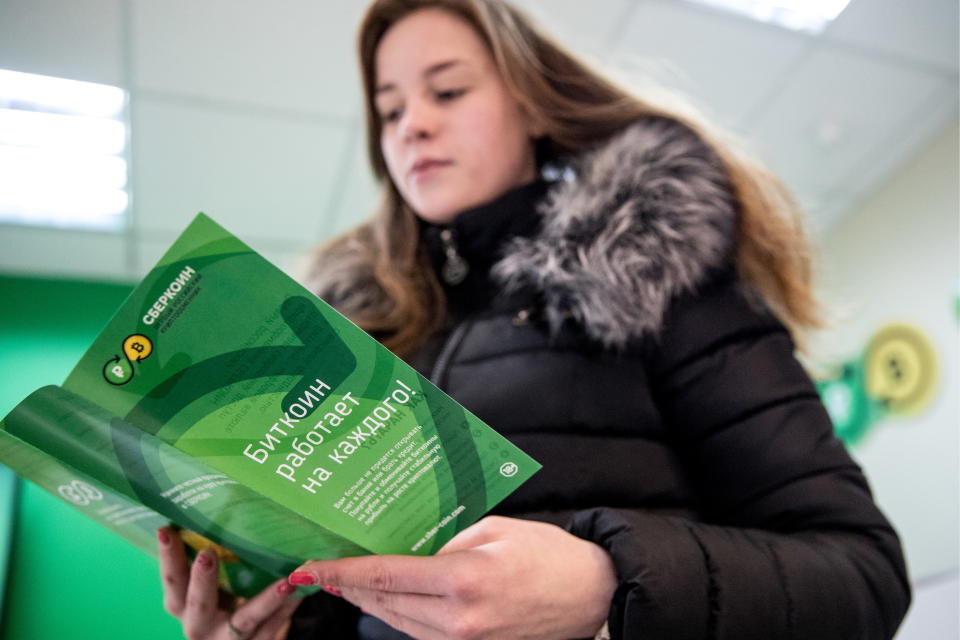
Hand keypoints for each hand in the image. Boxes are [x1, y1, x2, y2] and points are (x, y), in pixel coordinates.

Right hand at [158, 527, 302, 639]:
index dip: (168, 558)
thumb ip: (210, 561)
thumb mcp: (210, 587)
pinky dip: (288, 608)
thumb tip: (218, 508)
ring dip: (264, 600)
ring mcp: (228, 639)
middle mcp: (200, 625)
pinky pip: (273, 627)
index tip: (166, 530)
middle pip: (197, 605)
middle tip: (208, 554)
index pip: (172, 582)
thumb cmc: (220, 603)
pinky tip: (302, 591)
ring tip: (285, 581)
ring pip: (245, 620)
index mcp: (184, 606)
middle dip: (202, 581)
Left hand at [290, 515, 616, 639]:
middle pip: (384, 604)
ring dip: (368, 604)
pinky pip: (422, 635)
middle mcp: (459, 620)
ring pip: (398, 624)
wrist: (592, 594)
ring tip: (345, 583)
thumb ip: (445, 542)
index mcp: (464, 580)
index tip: (309, 568)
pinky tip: (386, 600)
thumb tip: (406, 551)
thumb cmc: (548, 554)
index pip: (385, 577)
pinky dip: (398, 616)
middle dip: (347, 588)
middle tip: (320, 570)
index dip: (341, 574)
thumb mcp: (494, 530)